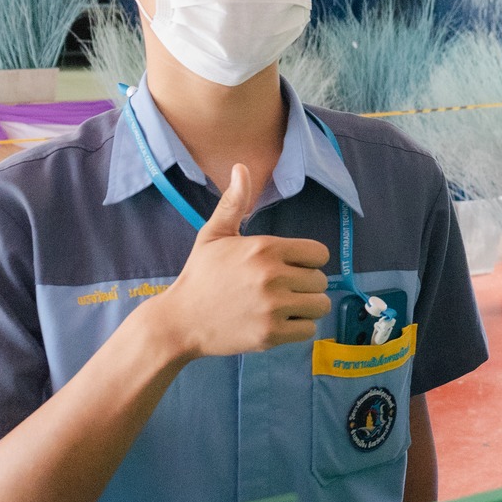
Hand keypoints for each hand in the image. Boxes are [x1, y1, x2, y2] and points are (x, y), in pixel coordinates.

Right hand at [145, 164, 331, 360]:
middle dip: (305, 285)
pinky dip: (298, 328)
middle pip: (321, 280)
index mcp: (264, 248)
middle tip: (281, 290)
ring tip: (284, 307)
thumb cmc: (199, 276)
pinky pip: (309, 329)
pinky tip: (279, 323)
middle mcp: (272, 276)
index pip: (318, 253)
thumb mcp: (213, 235)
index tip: (290, 268)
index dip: (307, 261)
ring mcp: (273, 307)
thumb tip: (241, 167)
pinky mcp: (271, 334)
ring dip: (306, 307)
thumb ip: (234, 203)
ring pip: (320, 305)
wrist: (180, 321)